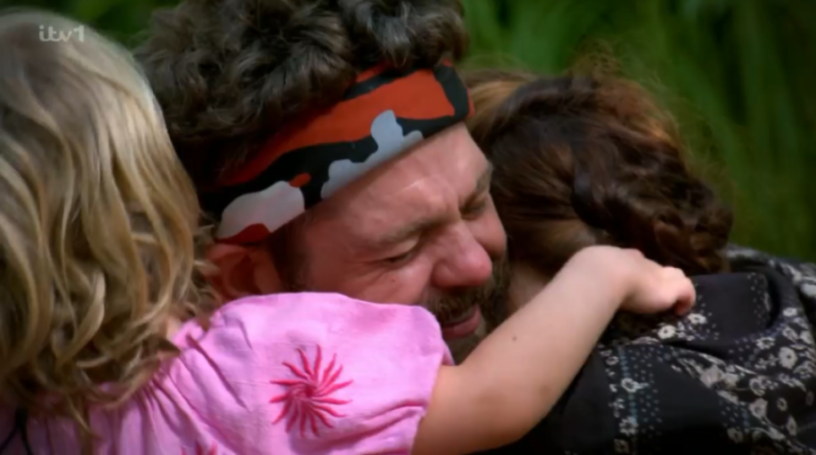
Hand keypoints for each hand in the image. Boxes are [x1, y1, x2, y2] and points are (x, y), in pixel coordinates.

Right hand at [567, 246, 695, 314]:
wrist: (602, 275)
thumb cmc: (588, 274)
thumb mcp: (583, 272)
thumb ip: (585, 278)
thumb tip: (574, 285)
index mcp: (620, 257)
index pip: (635, 261)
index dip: (637, 272)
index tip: (634, 284)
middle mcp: (642, 262)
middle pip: (657, 267)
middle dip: (658, 277)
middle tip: (653, 294)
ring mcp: (658, 274)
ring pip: (675, 275)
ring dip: (674, 287)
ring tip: (671, 303)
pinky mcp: (670, 289)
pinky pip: (687, 291)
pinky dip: (686, 301)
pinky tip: (678, 312)